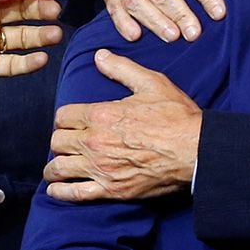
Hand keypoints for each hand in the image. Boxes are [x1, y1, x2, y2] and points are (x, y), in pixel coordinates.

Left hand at [45, 50, 201, 200]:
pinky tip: (56, 189)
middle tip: (66, 142)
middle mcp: (94, 142)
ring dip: (54, 167)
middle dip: (59, 140)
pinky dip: (61, 191)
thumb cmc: (176, 116)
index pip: (62, 117)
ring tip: (56, 167)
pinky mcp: (111, 190)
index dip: (64, 118)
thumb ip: (122, 69)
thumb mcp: (151, 83)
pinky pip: (75, 193)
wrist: (195, 150)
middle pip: (57, 142)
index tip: (70, 122)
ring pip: (60, 168)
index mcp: (101, 116)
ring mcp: (101, 168)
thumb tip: (99, 56)